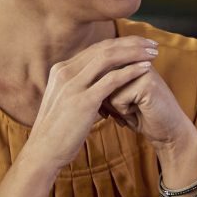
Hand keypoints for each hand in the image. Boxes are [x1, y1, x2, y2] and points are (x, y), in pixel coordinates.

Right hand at [20, 36, 158, 169]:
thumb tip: (98, 85)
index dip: (120, 44)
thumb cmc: (58, 132)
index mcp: (61, 70)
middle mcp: (65, 72)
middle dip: (130, 43)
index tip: (139, 44)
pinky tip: (146, 68)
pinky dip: (131, 71)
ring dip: (134, 52)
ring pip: (109, 58)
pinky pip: (112, 79)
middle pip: (103, 47)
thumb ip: (78, 89)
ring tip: (153, 52)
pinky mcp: (83, 100)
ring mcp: (73, 85)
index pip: (95, 48)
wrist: (42, 153)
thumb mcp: (65, 102)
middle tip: (152, 43)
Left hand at [102, 65, 196, 188]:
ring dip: (115, 106)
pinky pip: (116, 98)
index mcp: (129, 59)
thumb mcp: (118, 96)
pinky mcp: (146, 81)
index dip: (102, 92)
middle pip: (100, 78)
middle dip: (108, 99)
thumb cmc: (141, 116)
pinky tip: (140, 111)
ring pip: (106, 88)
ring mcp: (142, 68)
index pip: (99, 71)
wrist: (168, 132)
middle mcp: (135, 59)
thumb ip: (104, 83)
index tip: (118, 102)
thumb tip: (83, 79)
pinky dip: (124, 111)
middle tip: (127, 108)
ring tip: (134, 109)